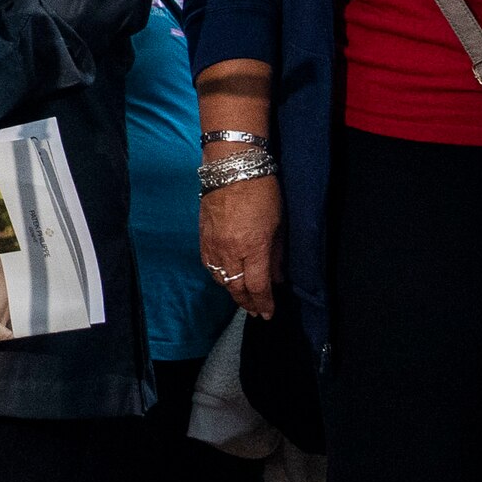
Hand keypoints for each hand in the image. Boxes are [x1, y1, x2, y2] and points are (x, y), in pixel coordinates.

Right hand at [202, 172, 280, 319]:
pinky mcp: (203, 237)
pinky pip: (209, 266)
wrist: (232, 168)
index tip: (268, 313)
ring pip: (221, 279)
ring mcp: (213, 245)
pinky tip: (226, 277)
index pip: (257, 286)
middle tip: (256, 311)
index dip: (263, 303)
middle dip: (247, 302)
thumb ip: (276, 254)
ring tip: (242, 296)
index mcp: (253, 247)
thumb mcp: (279, 224)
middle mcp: (231, 251)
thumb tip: (277, 277)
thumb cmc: (262, 192)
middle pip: (236, 288)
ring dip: (232, 291)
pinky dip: (219, 276)